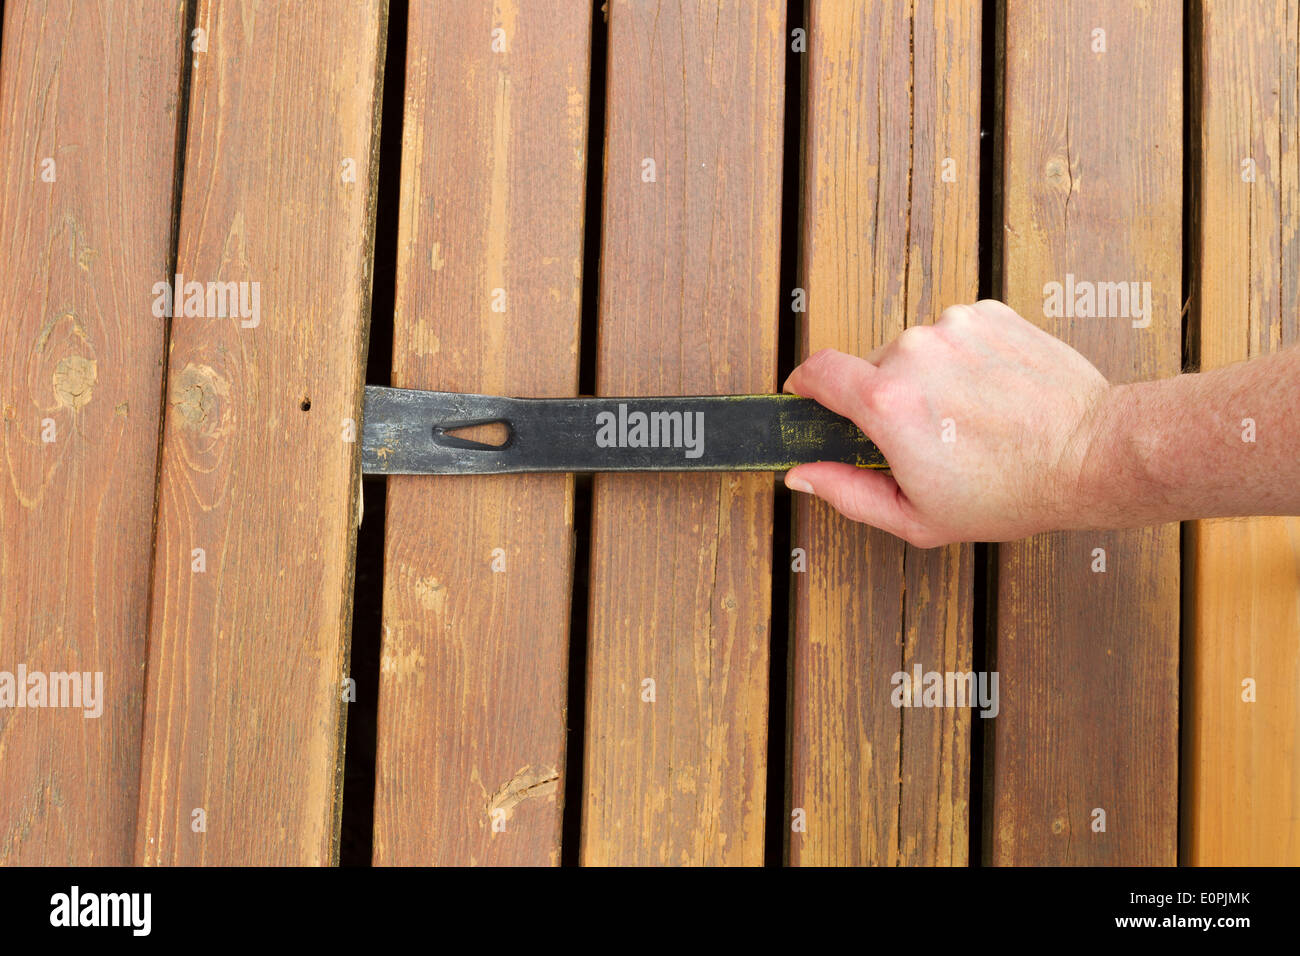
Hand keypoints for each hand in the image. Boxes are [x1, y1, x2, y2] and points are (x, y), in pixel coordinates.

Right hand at [783, 299, 1113, 546]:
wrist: (1090, 453)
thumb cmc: (1011, 492)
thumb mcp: (916, 517)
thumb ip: (848, 492)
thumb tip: (802, 472)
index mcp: (887, 402)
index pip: (818, 372)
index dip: (805, 385)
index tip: (807, 396)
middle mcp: (913, 351)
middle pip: (871, 367)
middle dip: (885, 400)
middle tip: (924, 439)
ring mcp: (953, 325)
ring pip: (916, 351)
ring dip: (927, 378)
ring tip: (968, 417)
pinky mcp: (989, 313)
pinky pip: (954, 334)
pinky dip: (962, 360)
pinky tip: (991, 394)